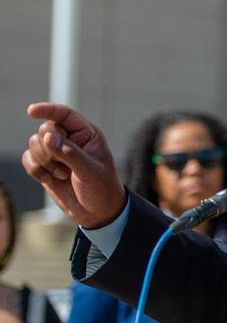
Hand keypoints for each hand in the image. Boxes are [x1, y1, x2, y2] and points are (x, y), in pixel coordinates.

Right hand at [21, 103, 125, 228]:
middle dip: (49, 148)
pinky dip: (35, 170)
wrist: (98, 212)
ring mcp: (56, 153)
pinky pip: (27, 159)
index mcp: (87, 134)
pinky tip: (50, 180)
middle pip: (45, 129)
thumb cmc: (102, 188)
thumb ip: (69, 153)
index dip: (48, 110)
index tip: (31, 110)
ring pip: (33, 143)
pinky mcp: (45, 166)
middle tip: (66, 167)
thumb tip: (48, 137)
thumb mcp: (90, 171)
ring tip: (64, 175)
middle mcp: (70, 140)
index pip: (65, 114)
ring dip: (44, 161)